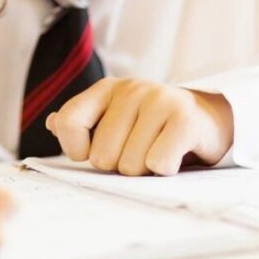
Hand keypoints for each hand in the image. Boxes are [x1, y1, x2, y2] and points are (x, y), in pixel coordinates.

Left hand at [47, 78, 232, 175]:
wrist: (206, 120)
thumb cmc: (152, 126)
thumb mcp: (115, 119)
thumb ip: (83, 123)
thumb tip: (52, 123)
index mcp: (106, 88)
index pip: (67, 122)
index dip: (76, 149)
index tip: (91, 153)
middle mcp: (130, 89)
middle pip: (102, 156)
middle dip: (120, 165)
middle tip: (140, 150)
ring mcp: (159, 100)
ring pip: (130, 165)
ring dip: (145, 169)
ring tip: (158, 150)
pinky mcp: (184, 119)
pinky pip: (158, 164)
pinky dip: (166, 169)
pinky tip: (175, 154)